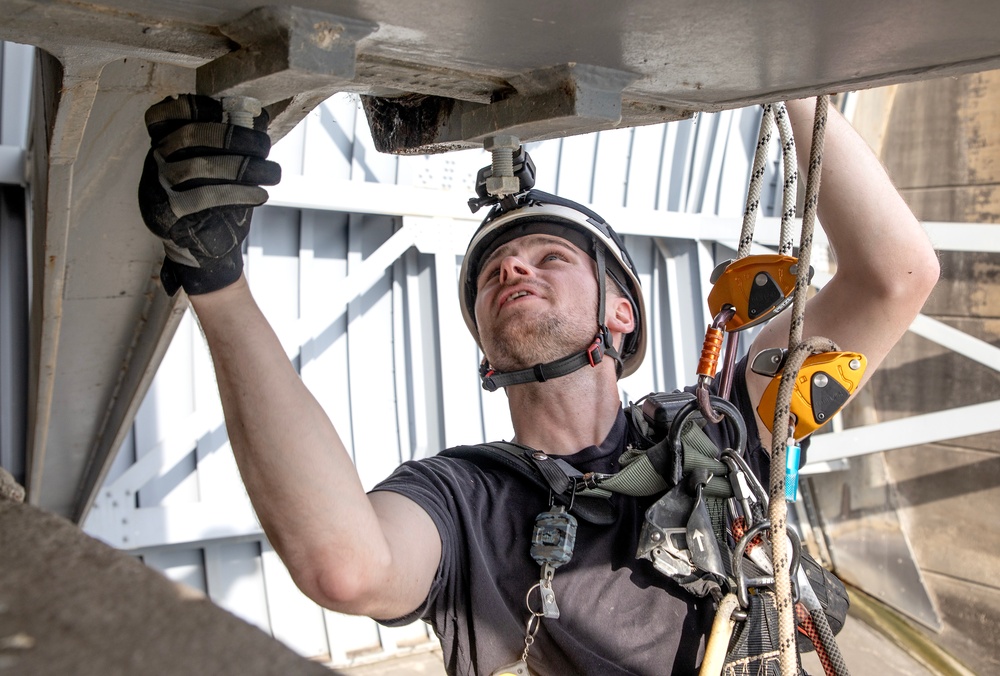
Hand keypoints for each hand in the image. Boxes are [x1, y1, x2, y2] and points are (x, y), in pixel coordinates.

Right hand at [138, 94, 280, 294]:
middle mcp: (154, 161)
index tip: (233, 108)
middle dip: (235, 136)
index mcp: (162, 144)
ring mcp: (157, 187)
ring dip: (245, 166)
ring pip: (201, 165)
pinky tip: (260, 194)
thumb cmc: (216, 201)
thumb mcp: (216, 170)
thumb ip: (226, 144)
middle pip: (193, 135)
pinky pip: (205, 196)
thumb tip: (258, 115)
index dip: (200, 105)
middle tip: (266, 145)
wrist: (204, 251)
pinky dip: (238, 193)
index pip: (168, 112)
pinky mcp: (167, 213)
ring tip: (273, 173)